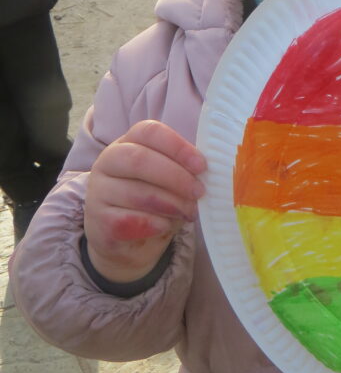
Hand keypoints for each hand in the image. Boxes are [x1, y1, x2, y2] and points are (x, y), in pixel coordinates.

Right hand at [84, 120, 206, 282]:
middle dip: (176, 177)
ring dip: (170, 203)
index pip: (149, 132)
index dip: (177, 146)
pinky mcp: (99, 220)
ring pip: (136, 192)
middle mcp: (108, 161)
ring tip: (189, 212)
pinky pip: (129, 219)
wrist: (126, 240)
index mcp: (128, 143)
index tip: (201, 165)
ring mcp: (99, 190)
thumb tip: (210, 175)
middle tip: (199, 192)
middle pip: (139, 159)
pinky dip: (154, 224)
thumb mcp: (169, 181)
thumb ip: (184, 171)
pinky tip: (165, 226)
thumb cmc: (154, 203)